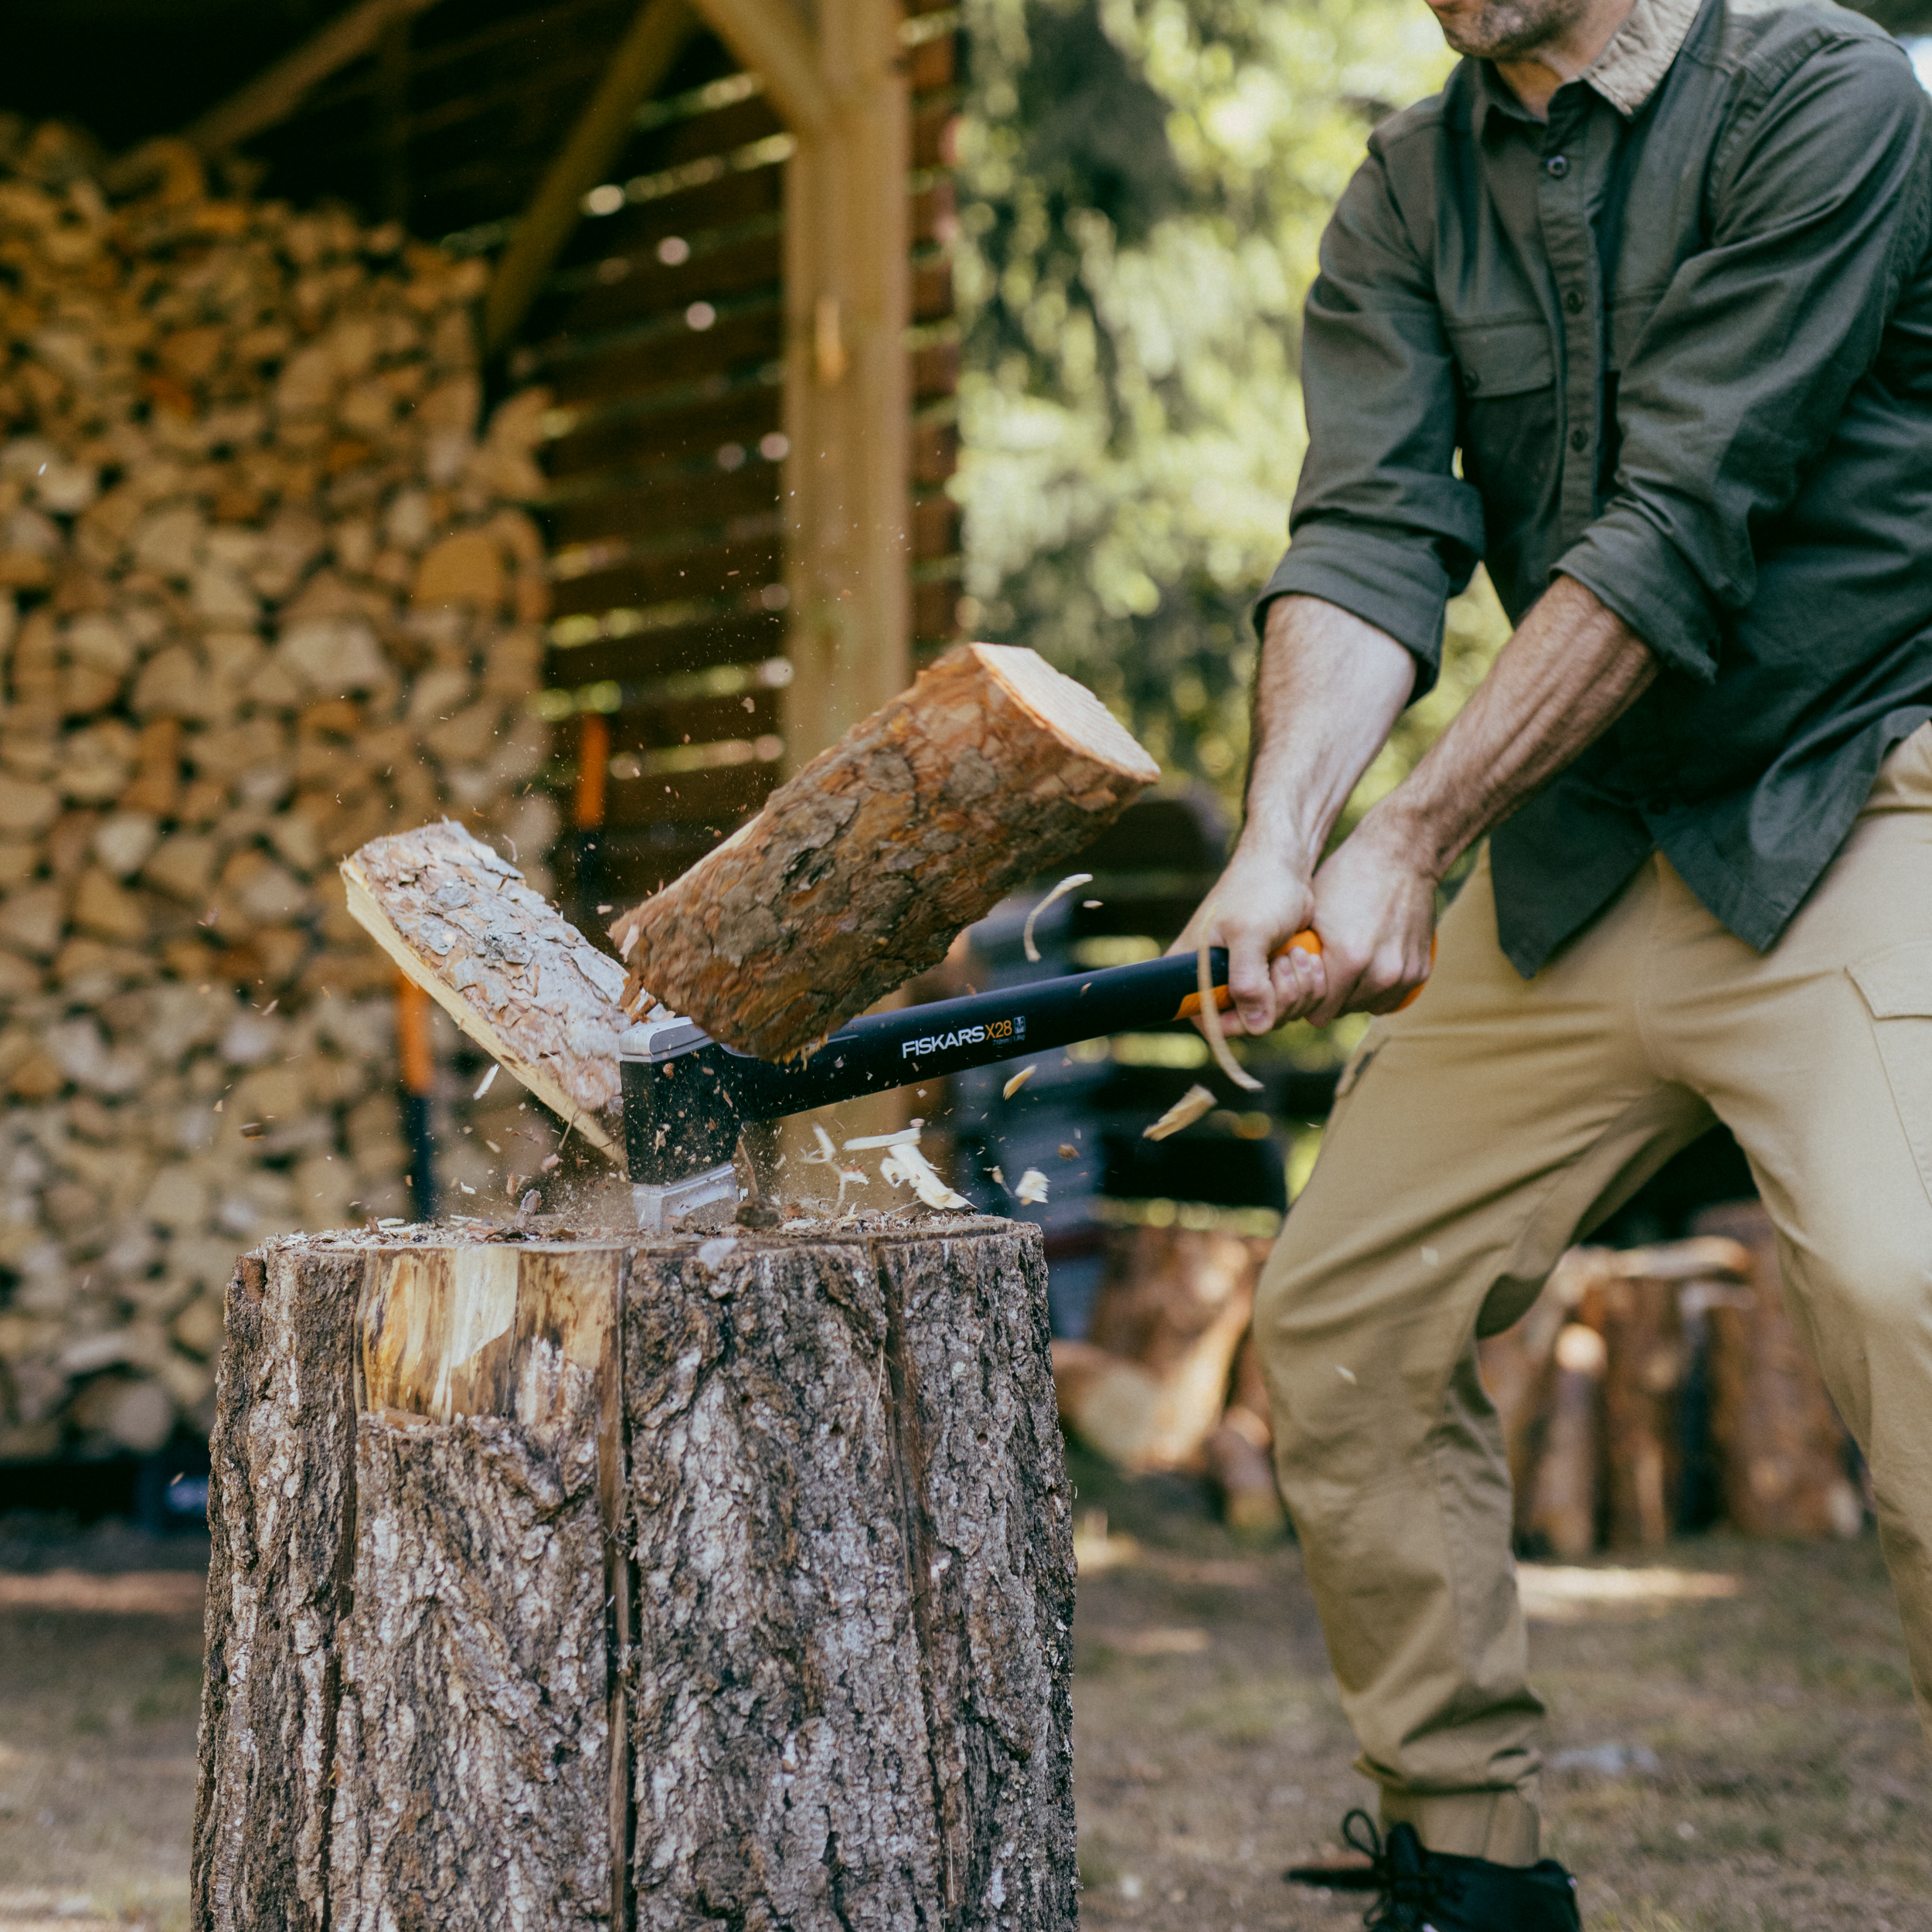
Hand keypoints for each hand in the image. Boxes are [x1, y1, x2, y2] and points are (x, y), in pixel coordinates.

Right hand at [1170, 846, 1321, 1036]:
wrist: (1284, 866)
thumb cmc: (1259, 890)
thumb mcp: (1250, 933)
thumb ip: (1247, 982)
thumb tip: (1255, 1026)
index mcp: (1193, 973)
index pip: (1211, 1023)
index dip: (1241, 1021)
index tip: (1264, 993)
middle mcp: (1215, 983)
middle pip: (1250, 1024)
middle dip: (1279, 999)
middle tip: (1285, 962)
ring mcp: (1245, 981)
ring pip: (1275, 1016)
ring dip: (1298, 990)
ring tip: (1298, 954)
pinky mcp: (1270, 978)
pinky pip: (1292, 1003)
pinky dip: (1308, 986)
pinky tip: (1308, 958)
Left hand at [1300, 810, 1437, 1025]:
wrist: (1400, 854)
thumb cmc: (1346, 878)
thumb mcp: (1311, 915)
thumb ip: (1299, 955)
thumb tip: (1275, 985)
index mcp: (1349, 961)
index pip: (1318, 1014)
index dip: (1305, 1000)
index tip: (1302, 983)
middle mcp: (1380, 973)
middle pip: (1342, 1012)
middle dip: (1329, 997)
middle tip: (1323, 971)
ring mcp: (1404, 974)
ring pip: (1368, 1007)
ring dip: (1354, 995)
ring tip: (1345, 966)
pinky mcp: (1420, 971)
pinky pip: (1392, 998)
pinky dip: (1378, 988)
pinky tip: (1367, 966)